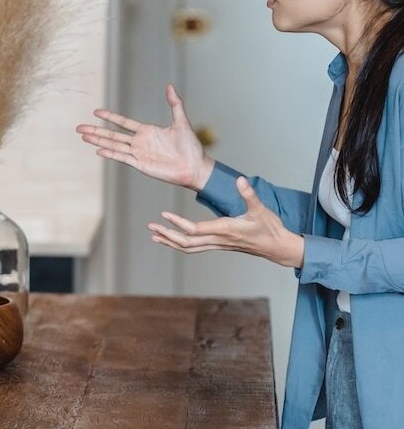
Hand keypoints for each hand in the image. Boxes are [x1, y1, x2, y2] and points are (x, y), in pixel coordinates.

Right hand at [77, 84, 213, 190]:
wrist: (194, 167)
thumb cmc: (191, 146)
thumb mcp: (182, 121)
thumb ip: (175, 104)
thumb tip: (170, 85)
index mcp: (147, 131)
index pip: (123, 123)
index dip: (110, 117)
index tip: (96, 112)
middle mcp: (139, 142)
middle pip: (112, 135)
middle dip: (96, 130)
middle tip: (79, 127)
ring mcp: (138, 154)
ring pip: (113, 145)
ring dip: (98, 141)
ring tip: (83, 137)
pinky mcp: (140, 164)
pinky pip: (122, 157)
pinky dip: (110, 154)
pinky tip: (98, 149)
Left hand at [148, 176, 304, 267]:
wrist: (276, 247)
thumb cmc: (269, 228)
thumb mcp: (261, 209)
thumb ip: (249, 194)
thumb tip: (240, 180)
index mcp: (225, 230)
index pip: (196, 229)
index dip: (179, 223)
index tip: (164, 215)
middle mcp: (218, 240)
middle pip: (186, 242)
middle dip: (167, 234)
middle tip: (150, 227)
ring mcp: (217, 244)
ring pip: (188, 248)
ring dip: (170, 241)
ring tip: (154, 236)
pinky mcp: (218, 245)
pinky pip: (195, 248)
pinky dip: (180, 244)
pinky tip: (171, 240)